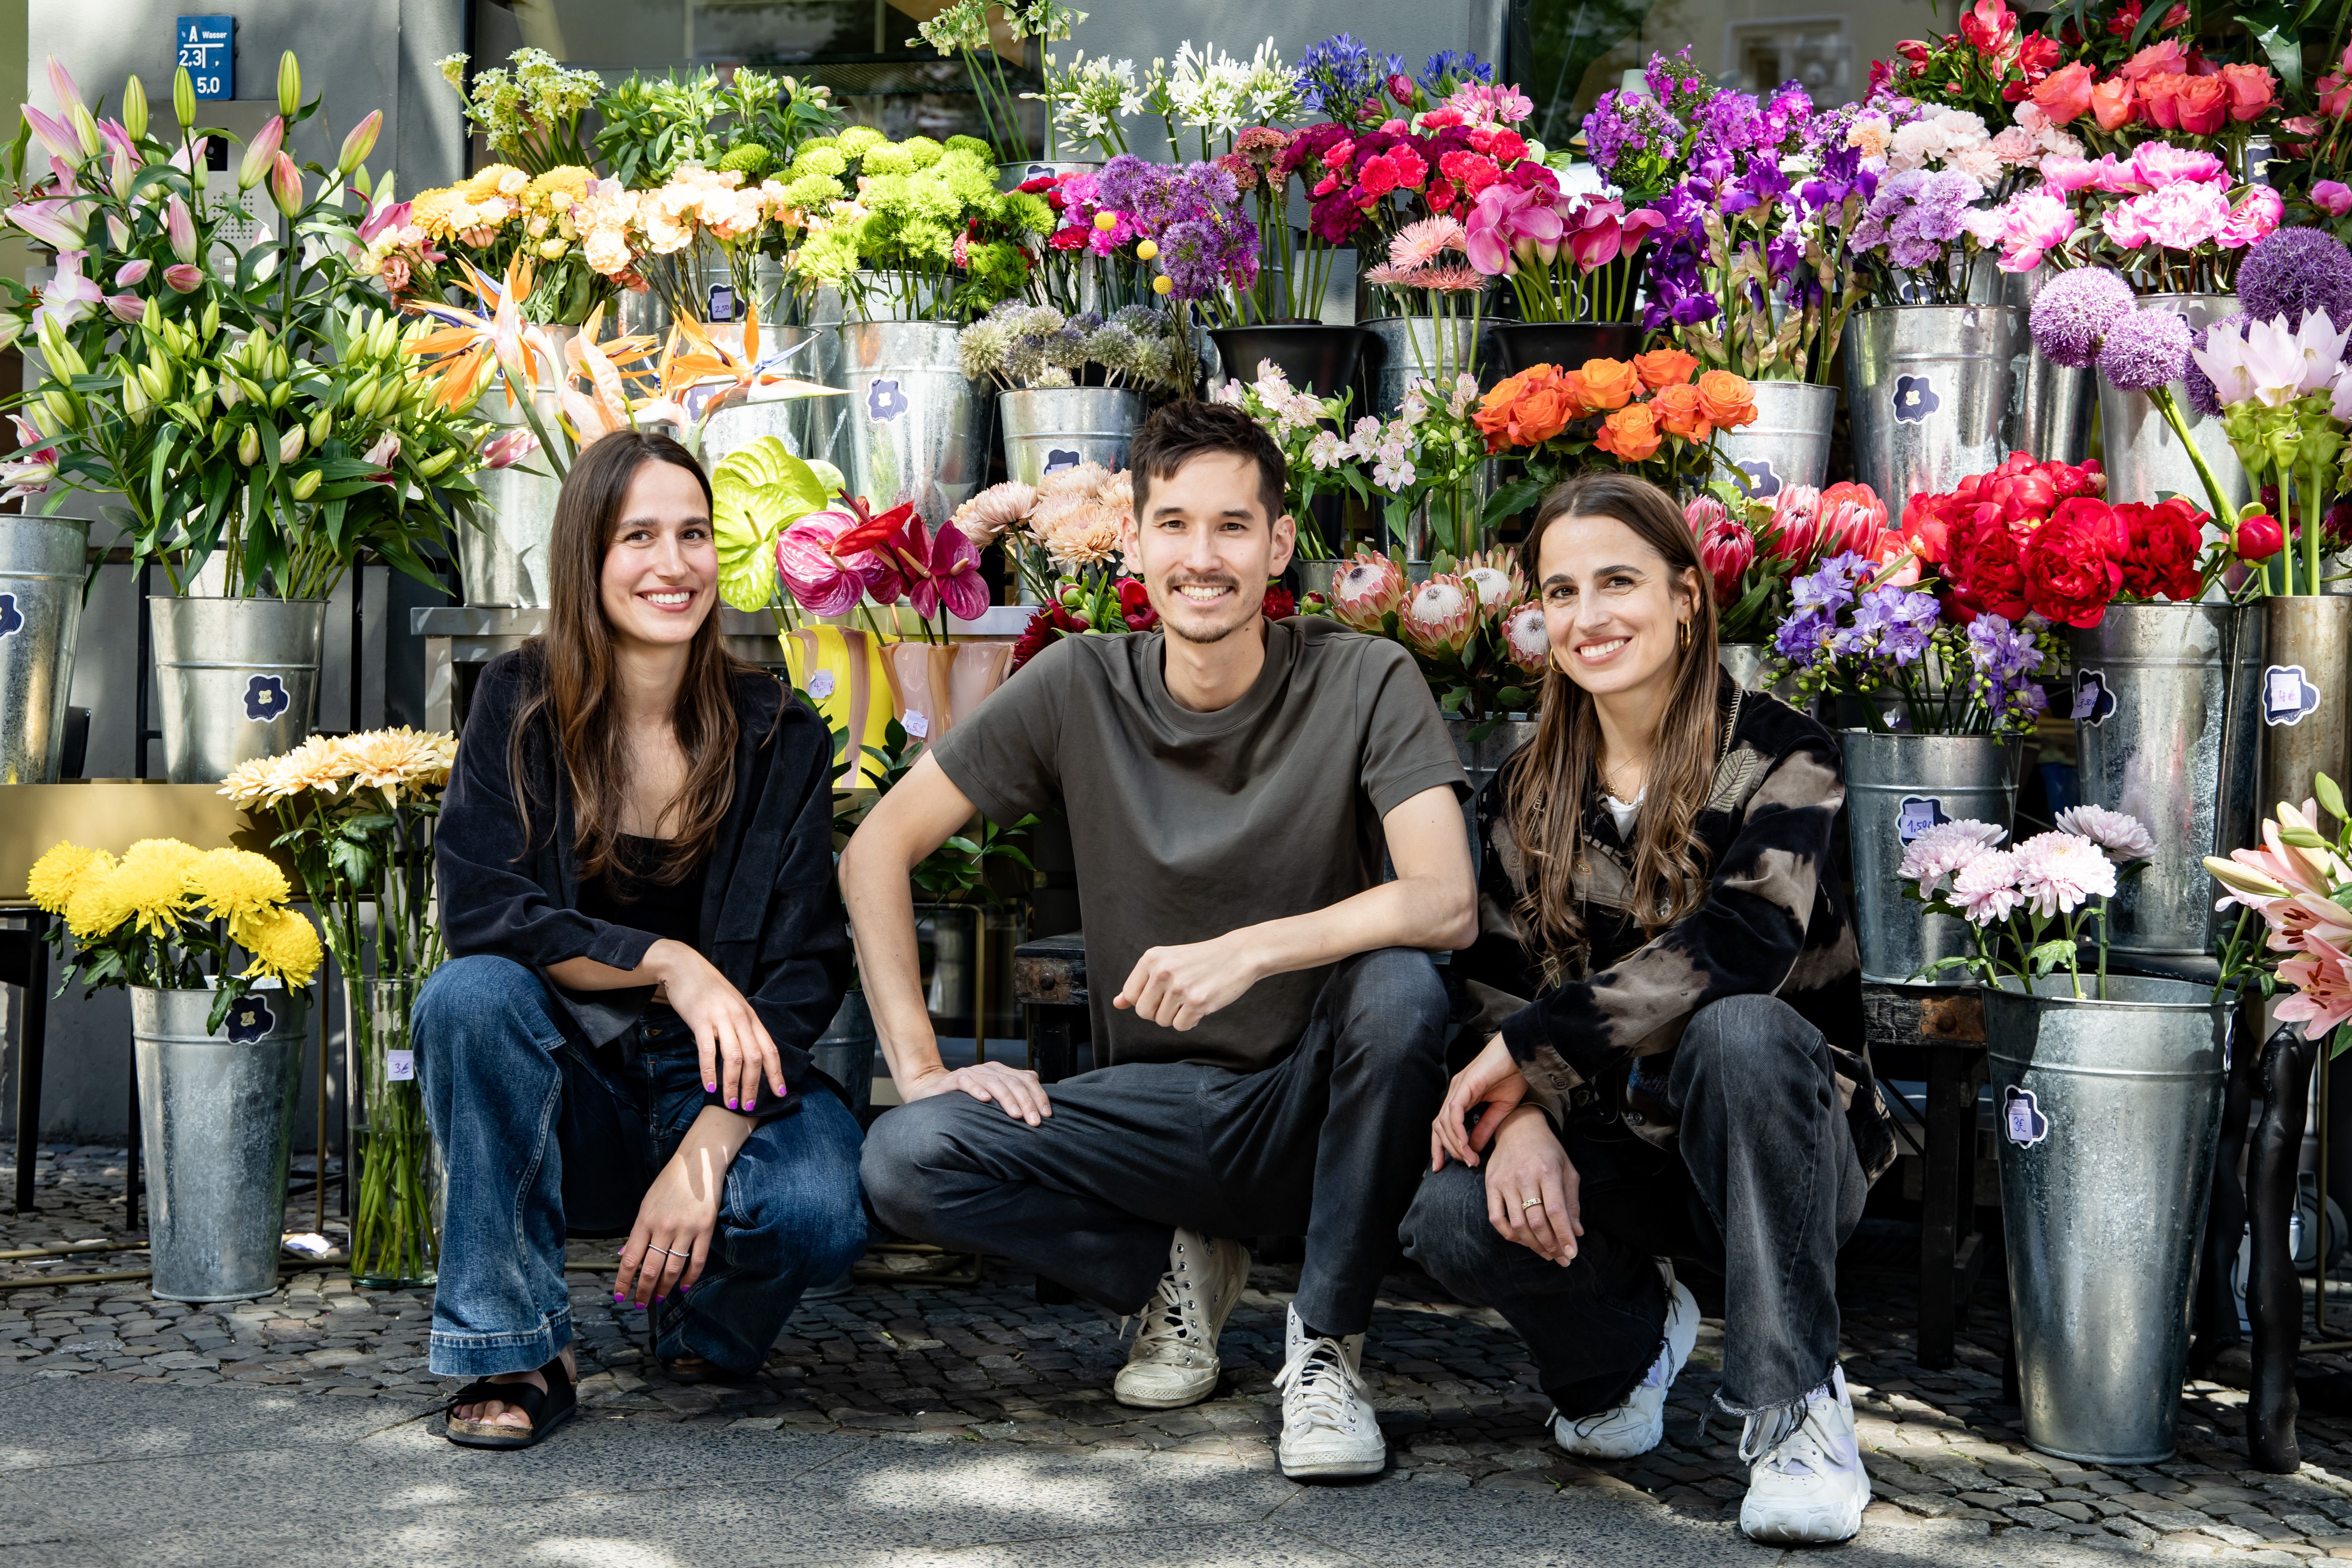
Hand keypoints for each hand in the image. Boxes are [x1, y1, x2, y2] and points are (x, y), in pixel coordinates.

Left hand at [614, 1123, 740, 1307]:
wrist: (697, 1163)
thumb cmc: (669, 1183)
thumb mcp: (646, 1204)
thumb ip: (636, 1232)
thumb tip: (623, 1256)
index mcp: (645, 1221)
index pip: (630, 1259)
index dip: (623, 1281)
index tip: (619, 1296)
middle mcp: (664, 1227)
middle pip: (650, 1269)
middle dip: (643, 1291)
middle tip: (640, 1303)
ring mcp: (686, 1229)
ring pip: (673, 1268)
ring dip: (665, 1288)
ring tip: (660, 1298)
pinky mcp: (705, 1229)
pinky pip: (697, 1260)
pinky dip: (690, 1277)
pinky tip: (684, 1286)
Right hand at [650, 939, 782, 1110]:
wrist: (685, 966)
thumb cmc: (709, 990)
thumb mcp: (733, 1006)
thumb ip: (743, 1028)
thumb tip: (750, 1055)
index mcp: (751, 1017)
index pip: (770, 1049)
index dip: (776, 1073)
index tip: (780, 1093)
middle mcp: (741, 1018)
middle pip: (755, 1057)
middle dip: (754, 1085)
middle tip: (749, 1106)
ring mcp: (721, 1018)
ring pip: (734, 1057)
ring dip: (733, 1083)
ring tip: (730, 1102)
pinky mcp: (700, 1020)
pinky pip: (707, 1050)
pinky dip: (709, 1071)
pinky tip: (709, 1087)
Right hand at [906, 1061, 1052, 1125]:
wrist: (931, 1090)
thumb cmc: (966, 1098)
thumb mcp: (993, 1097)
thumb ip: (1013, 1094)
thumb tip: (1039, 1101)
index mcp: (1002, 1072)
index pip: (1026, 1079)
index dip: (1038, 1096)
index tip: (1047, 1115)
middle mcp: (989, 1070)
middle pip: (1013, 1082)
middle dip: (1027, 1102)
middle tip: (1035, 1122)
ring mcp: (971, 1073)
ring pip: (994, 1082)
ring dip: (1007, 1099)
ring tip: (1016, 1115)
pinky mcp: (954, 1079)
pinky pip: (967, 1082)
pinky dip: (977, 1090)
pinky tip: (985, 1100)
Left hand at [1112, 933, 1259, 1031]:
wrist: (1239, 954)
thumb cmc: (1201, 961)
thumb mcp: (1166, 963)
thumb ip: (1140, 984)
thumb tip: (1116, 1004)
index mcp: (1151, 959)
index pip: (1130, 996)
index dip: (1145, 1001)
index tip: (1162, 992)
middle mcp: (1162, 971)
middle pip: (1143, 1012)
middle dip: (1159, 1011)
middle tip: (1178, 998)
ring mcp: (1179, 987)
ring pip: (1162, 1021)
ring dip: (1176, 1016)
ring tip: (1191, 997)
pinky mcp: (1197, 1001)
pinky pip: (1181, 1026)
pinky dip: (1191, 1021)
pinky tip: (1201, 1004)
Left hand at [1430, 1034, 1528, 1170]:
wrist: (1522, 1053)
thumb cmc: (1514, 1075)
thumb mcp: (1500, 1109)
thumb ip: (1485, 1127)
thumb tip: (1474, 1149)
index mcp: (1461, 1097)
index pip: (1442, 1126)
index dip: (1438, 1147)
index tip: (1440, 1166)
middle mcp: (1455, 1092)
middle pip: (1439, 1127)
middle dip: (1446, 1150)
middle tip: (1465, 1163)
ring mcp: (1458, 1087)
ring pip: (1444, 1122)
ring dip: (1455, 1144)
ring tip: (1469, 1159)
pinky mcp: (1464, 1084)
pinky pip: (1454, 1112)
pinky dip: (1457, 1131)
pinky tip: (1465, 1144)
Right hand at [1482, 1105, 1582, 1264]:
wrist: (1518, 1127)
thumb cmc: (1548, 1150)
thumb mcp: (1567, 1170)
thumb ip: (1572, 1201)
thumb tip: (1576, 1232)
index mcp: (1548, 1171)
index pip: (1556, 1211)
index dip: (1564, 1235)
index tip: (1572, 1254)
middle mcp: (1525, 1177)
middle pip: (1536, 1221)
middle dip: (1551, 1245)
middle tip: (1561, 1258)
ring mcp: (1505, 1182)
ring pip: (1518, 1224)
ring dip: (1533, 1244)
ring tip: (1546, 1253)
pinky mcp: (1490, 1185)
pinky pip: (1496, 1218)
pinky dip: (1509, 1235)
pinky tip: (1522, 1240)